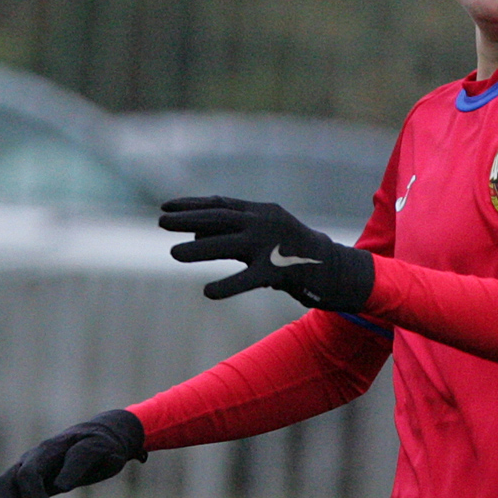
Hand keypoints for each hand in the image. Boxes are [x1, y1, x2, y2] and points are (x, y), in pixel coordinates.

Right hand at [0, 410, 145, 497]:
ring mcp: (24, 468)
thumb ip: (82, 460)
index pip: (29, 473)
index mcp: (51, 450)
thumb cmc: (104, 445)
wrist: (100, 435)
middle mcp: (32, 458)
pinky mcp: (23, 480)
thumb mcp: (103, 450)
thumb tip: (60, 486)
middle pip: (1, 484)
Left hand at [159, 196, 374, 309]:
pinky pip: (249, 279)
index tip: (166, 207)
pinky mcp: (280, 271)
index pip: (220, 204)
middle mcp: (265, 223)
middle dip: (188, 219)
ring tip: (174, 254)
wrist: (337, 269)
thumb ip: (232, 236)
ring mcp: (272, 245)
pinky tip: (208, 292)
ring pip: (229, 245)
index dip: (192, 205)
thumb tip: (194, 237)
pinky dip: (227, 285)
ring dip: (199, 250)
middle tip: (160, 223)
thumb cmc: (294, 254)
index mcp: (262, 211)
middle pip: (220, 218)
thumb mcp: (263, 239)